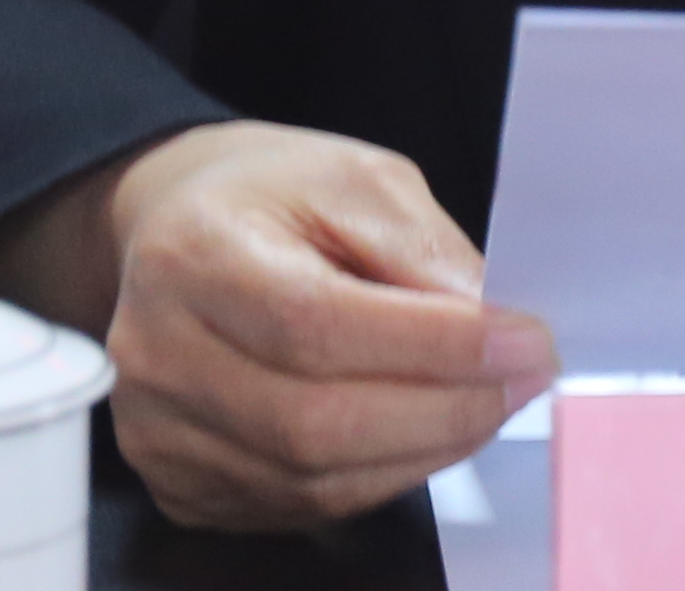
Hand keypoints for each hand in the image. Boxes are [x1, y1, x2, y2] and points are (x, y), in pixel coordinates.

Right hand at [1, 120, 555, 526]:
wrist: (176, 234)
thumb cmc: (269, 199)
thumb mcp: (355, 179)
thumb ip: (422, 249)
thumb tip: (490, 325)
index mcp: (196, 255)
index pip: (317, 324)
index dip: (434, 346)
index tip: (526, 342)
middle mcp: (159, 355)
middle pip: (313, 421)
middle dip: (444, 410)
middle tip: (524, 382)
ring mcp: (158, 434)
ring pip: (312, 478)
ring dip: (423, 451)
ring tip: (484, 404)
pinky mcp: (179, 484)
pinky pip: (298, 505)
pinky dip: (379, 477)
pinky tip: (421, 433)